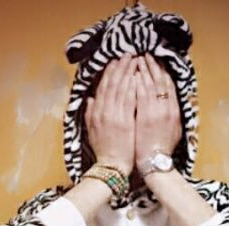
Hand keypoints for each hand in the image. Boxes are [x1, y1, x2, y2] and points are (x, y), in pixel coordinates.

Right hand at [84, 53, 137, 176]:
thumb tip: (90, 100)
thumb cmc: (104, 151)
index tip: (115, 62)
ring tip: (135, 61)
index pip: (103, 87)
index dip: (109, 73)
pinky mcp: (126, 122)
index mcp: (96, 113)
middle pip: (113, 84)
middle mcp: (104, 112)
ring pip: (122, 88)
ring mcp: (115, 116)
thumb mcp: (91, 131)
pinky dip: (133, 87)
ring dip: (129, 72)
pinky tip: (138, 76)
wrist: (111, 167)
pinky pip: (130, 100)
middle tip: (128, 55)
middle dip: (121, 68)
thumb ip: (90, 114)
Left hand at [134, 53, 182, 167]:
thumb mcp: (174, 131)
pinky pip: (140, 93)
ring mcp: (156, 111)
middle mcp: (167, 108)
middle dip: (152, 66)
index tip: (156, 62)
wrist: (155, 163)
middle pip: (160, 80)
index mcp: (175, 111)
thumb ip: (171, 116)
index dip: (162, 71)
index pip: (169, 85)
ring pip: (149, 84)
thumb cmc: (162, 150)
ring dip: (142, 70)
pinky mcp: (145, 115)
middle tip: (144, 55)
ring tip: (135, 60)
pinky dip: (136, 82)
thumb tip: (170, 105)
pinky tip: (130, 74)